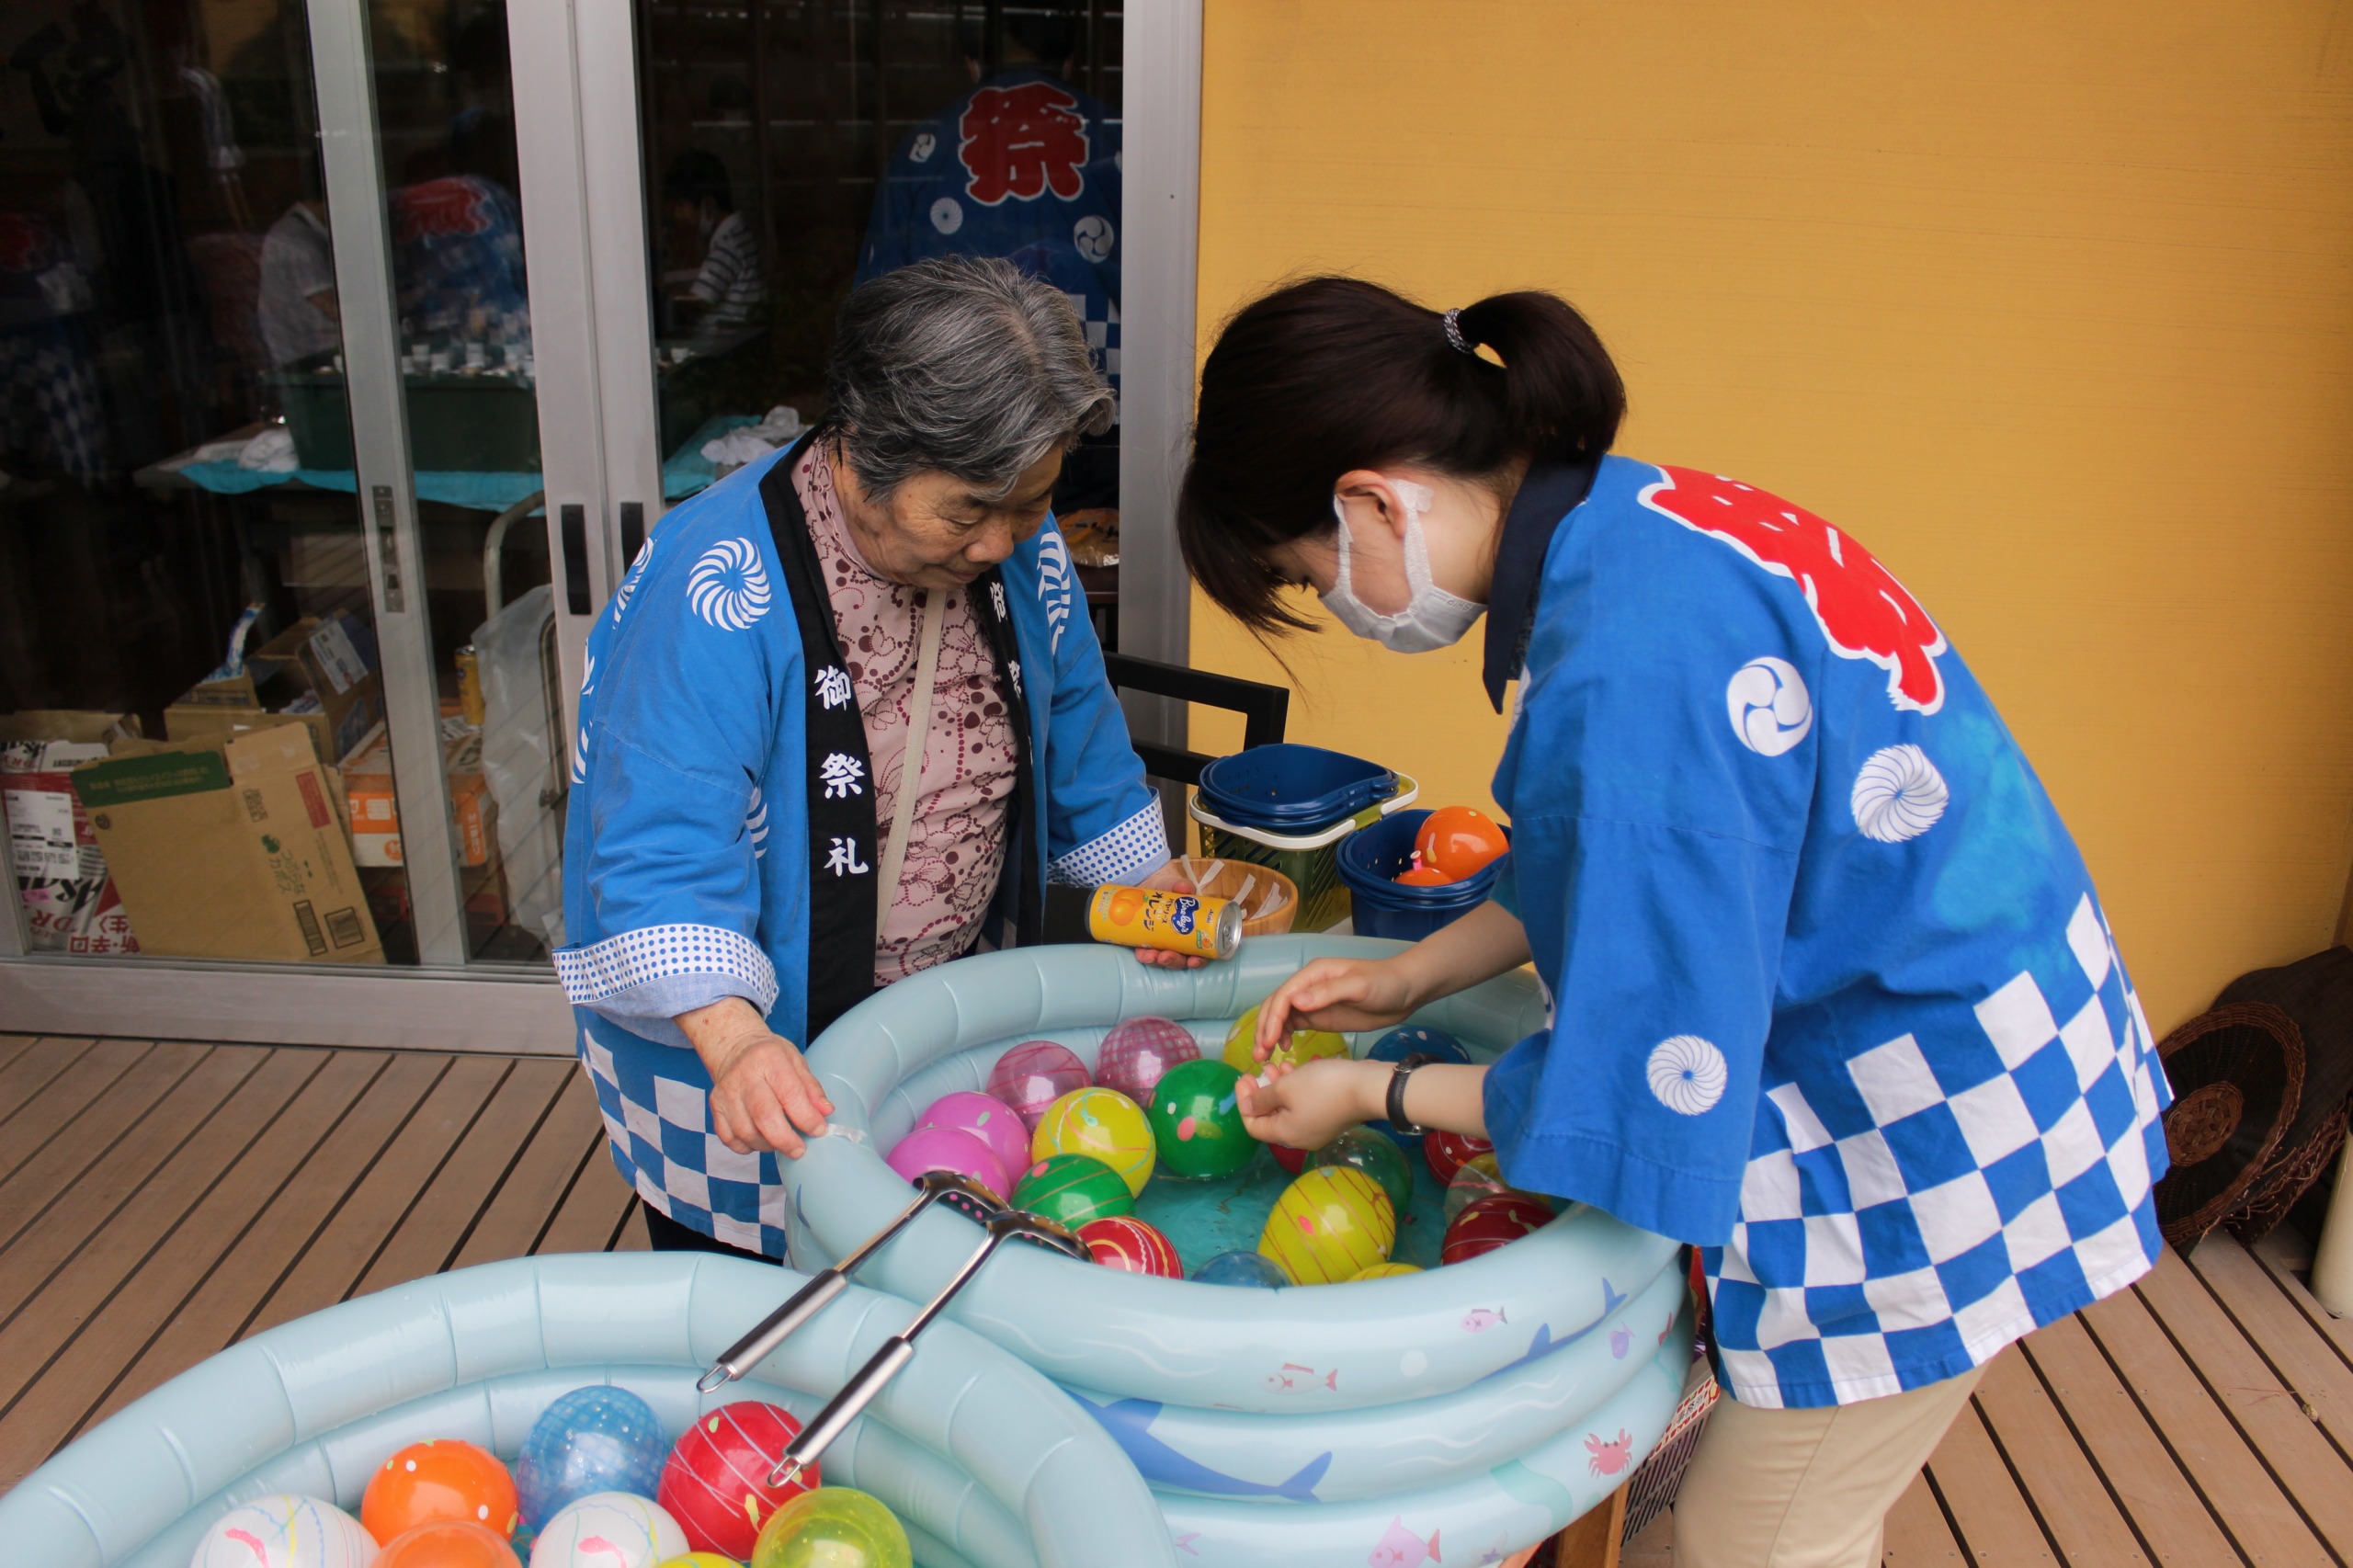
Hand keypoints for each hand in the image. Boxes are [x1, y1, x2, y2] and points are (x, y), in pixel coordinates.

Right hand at [677, 997, 833, 1157]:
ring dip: (767, 1144)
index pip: (790, 1094)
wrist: (735, 1049)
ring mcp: (726, 1093)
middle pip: (764, 1116)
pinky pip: (729, 1138)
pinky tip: (759, 1139)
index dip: (807, 1117)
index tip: (819, 1130)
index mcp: (768, 1059)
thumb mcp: (796, 1061)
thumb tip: (826, 1112)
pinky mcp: (715, 1108)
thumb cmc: (770, 1057)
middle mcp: (743, 1076)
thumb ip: (811, 1088)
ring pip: (746, 1132)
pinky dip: (746, 1146)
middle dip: (786, 1140)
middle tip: (799, 1150)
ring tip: (780, 1141)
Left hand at [1128, 860, 1206, 969]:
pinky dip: (1144, 957)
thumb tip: (1184, 887)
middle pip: (1181, 960)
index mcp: (1194, 932)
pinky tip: (1139, 953)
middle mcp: (1180, 942)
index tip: (1194, 960)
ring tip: (1149, 956)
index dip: (1200, 960)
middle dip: (1173, 961)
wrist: (1147, 885)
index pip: (1202, 952)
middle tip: (1165, 956)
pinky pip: (1147, 955)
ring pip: (1163, 960)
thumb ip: (1181, 885)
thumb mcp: (1175, 885)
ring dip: (1156, 961)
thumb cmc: (1168, 887)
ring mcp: (1163, 944)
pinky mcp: (1147, 943)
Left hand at [1235, 1058, 1381, 1151]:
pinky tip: (1295, 1069)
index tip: (1243, 1077)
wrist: (1368, 1088)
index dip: (1243, 1102)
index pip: (1252, 1126)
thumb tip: (1248, 1108)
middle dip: (1262, 1091)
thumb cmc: (1322, 1087)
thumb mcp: (1286, 1088)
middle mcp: (1300, 1138)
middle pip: (1270, 1117)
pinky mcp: (1330, 1118)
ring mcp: (1317, 1129)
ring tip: (1276, 1065)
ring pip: (1288, 1109)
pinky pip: (1304, 1106)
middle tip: (1259, 1070)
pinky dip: (1295, 1089)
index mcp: (1285, 1134)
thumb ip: (1262, 1099)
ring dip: (1278, 1087)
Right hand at [1254, 956, 1419, 1057]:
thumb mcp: (1359, 986)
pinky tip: (1283, 1049)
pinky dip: (1283, 1036)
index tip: (1268, 1041)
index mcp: (1313, 974)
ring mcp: (1313, 1002)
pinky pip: (1293, 1025)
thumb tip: (1296, 1001)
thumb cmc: (1384, 984)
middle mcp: (1308, 986)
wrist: (1406, 991)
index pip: (1284, 996)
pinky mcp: (1320, 1016)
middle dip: (1264, 1029)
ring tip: (1265, 1057)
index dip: (1272, 1018)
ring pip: (1281, 1017)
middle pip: (1276, 1006)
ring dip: (1269, 1035)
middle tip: (1260, 1055)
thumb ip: (1328, 992)